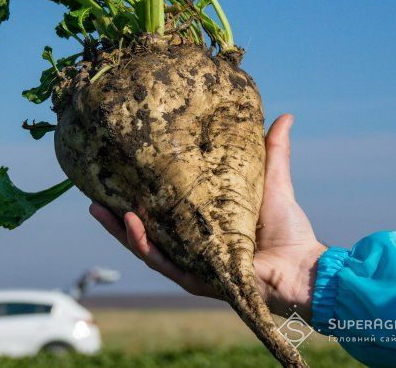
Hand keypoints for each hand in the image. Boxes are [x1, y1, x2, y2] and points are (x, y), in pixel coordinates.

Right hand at [89, 114, 326, 319]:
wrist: (303, 267)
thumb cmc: (289, 229)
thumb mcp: (271, 181)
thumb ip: (272, 151)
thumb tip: (284, 115)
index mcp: (200, 230)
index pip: (160, 215)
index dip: (136, 200)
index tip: (116, 178)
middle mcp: (191, 250)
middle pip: (144, 234)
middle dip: (115, 219)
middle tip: (91, 199)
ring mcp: (192, 267)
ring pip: (146, 250)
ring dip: (121, 231)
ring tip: (100, 209)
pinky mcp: (198, 281)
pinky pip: (165, 264)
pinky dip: (145, 245)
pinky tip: (131, 224)